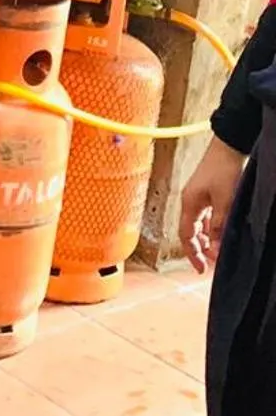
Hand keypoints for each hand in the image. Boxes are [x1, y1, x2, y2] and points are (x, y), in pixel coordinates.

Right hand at [178, 135, 246, 272]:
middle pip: (191, 232)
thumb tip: (215, 247)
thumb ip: (219, 226)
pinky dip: (211, 228)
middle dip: (200, 248)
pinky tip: (220, 232)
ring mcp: (197, 197)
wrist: (228, 146)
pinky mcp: (206, 192)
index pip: (186, 236)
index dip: (192, 254)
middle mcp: (189, 201)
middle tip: (212, 263)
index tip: (200, 269)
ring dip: (206, 239)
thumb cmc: (223, 169)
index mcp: (189, 204)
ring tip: (218, 250)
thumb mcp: (224, 202)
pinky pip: (205, 216)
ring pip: (199, 225)